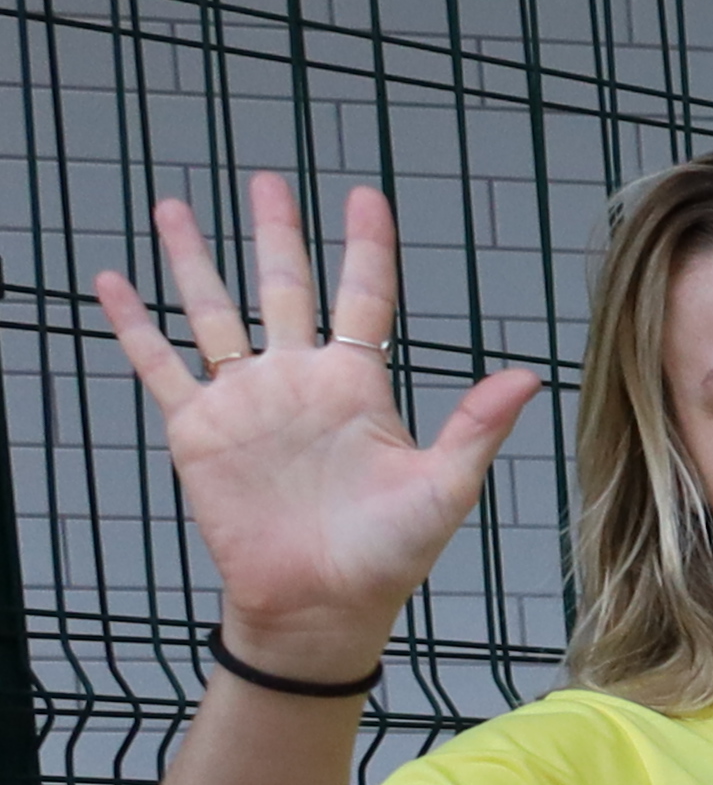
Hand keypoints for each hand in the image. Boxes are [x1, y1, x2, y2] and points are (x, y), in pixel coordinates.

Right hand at [92, 178, 538, 679]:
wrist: (321, 605)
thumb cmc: (388, 555)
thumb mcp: (443, 487)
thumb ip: (476, 426)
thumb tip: (529, 375)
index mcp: (357, 386)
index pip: (363, 297)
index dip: (365, 246)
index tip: (364, 194)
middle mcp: (297, 381)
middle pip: (283, 287)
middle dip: (273, 233)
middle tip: (265, 179)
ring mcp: (245, 401)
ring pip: (212, 312)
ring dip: (193, 260)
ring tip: (173, 206)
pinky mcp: (198, 430)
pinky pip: (158, 365)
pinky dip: (133, 325)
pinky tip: (111, 281)